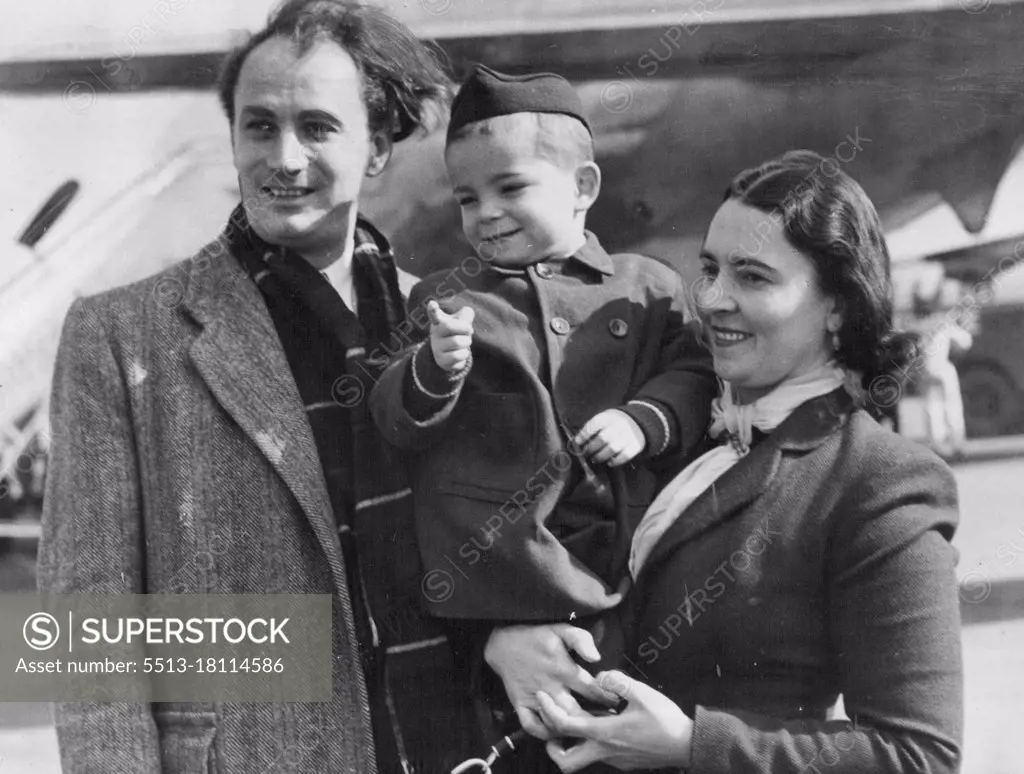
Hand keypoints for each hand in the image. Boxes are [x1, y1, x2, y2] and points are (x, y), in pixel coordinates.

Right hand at [427, 300, 473, 371]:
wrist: (449, 356)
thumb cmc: (456, 334)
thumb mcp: (460, 322)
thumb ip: (465, 315)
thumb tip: (468, 313)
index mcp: (439, 322)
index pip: (434, 314)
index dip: (433, 309)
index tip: (432, 303)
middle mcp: (435, 335)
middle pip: (449, 326)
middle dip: (464, 327)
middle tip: (469, 331)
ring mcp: (437, 348)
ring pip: (457, 342)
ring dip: (466, 342)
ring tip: (465, 343)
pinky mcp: (442, 361)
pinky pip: (458, 356)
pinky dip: (465, 354)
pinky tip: (461, 354)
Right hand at [484, 624, 618, 739]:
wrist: (503, 641)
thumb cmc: (536, 634)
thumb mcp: (561, 629)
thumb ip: (581, 639)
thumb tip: (597, 657)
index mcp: (564, 669)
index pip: (593, 690)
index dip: (608, 698)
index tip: (617, 703)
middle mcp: (551, 686)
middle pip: (577, 713)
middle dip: (595, 721)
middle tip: (607, 725)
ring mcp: (535, 697)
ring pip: (556, 722)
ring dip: (573, 729)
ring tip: (588, 732)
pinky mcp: (520, 703)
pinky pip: (532, 726)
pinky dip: (544, 733)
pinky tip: (557, 732)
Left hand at [537, 670, 692, 771]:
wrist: (686, 745)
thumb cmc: (664, 720)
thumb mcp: (642, 693)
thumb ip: (617, 682)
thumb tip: (600, 676)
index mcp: (605, 733)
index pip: (564, 726)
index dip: (548, 711)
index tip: (541, 696)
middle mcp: (604, 751)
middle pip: (565, 761)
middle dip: (551, 746)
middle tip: (550, 726)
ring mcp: (613, 760)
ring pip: (581, 760)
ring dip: (571, 744)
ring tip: (573, 722)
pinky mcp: (622, 762)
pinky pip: (598, 755)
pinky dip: (590, 742)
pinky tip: (599, 724)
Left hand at [574, 409, 645, 466]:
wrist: (638, 421)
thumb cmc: (615, 422)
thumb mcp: (605, 418)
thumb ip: (593, 428)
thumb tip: (579, 442)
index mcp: (608, 417)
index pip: (594, 425)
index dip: (584, 435)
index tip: (577, 442)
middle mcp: (618, 425)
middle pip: (602, 439)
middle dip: (591, 448)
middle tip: (586, 453)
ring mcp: (628, 435)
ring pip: (612, 449)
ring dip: (600, 456)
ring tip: (595, 459)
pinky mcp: (635, 445)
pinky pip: (624, 456)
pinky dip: (615, 461)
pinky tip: (609, 461)